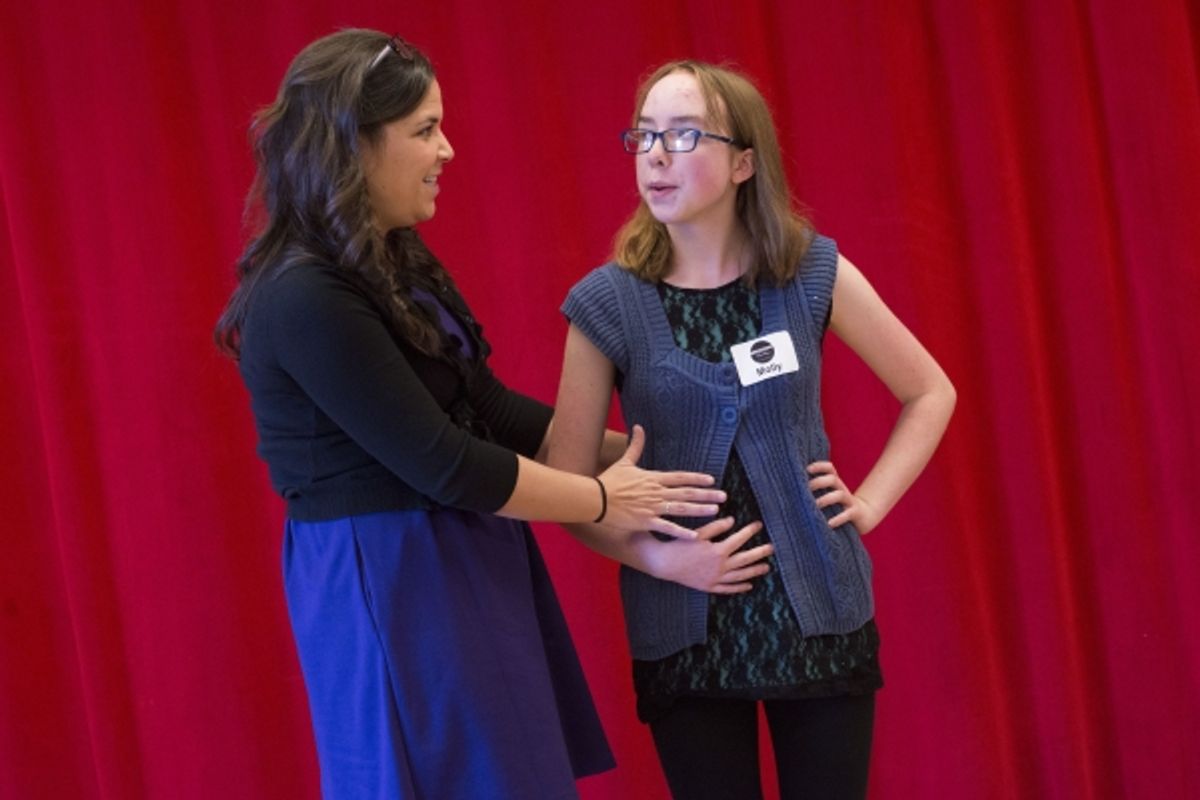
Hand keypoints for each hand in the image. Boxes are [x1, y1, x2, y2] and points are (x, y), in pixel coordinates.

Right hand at [598, 425, 725, 537]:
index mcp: (653, 478)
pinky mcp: (645, 521)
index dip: (697, 478)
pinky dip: (681, 532)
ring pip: (681, 508)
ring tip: (716, 511)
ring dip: (699, 510)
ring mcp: (652, 507)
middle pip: (686, 492)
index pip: (680, 477)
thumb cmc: (609, 481)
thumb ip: (636, 445)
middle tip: (723, 496)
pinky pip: (667, 527)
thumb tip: (639, 426)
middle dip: (706, 494)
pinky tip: (695, 536)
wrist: (595, 498)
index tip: (711, 480)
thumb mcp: (625, 461)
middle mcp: (656, 492)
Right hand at [636, 517, 772, 593]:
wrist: (664, 564)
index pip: (739, 539)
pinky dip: (739, 587)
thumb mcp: (698, 533)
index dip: (750, 531)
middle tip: (771, 548)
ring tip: (766, 567)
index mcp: (718, 551)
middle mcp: (720, 567)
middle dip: (760, 552)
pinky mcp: (709, 587)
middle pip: (745, 559)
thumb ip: (716, 527)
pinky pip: (728, 589)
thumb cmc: (679, 545)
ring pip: (740, 576)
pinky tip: (749, 585)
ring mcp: (715, 579)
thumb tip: (732, 521)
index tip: (758, 525)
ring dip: (754, 571)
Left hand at [807, 461, 879, 533]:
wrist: (865, 516)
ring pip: (839, 495)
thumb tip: (793, 489)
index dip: (819, 466)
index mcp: (835, 483)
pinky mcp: (855, 513)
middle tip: (807, 488)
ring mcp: (849, 501)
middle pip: (833, 479)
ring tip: (816, 505)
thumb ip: (817, 490)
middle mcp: (842, 490)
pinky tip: (829, 523)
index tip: (807, 469)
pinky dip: (838, 518)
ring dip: (826, 499)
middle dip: (819, 482)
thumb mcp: (830, 495)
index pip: (829, 468)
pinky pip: (847, 514)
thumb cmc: (839, 505)